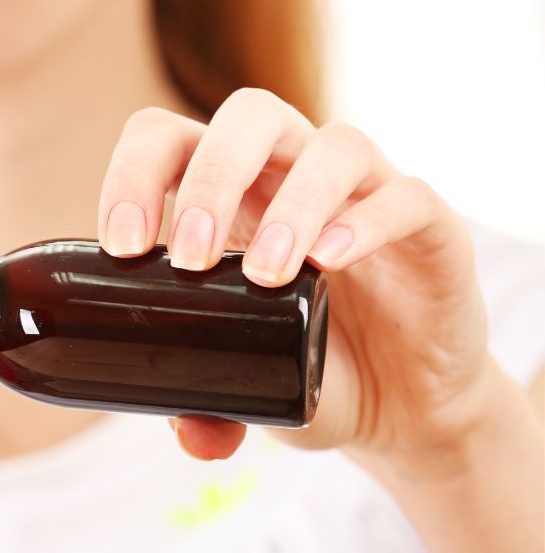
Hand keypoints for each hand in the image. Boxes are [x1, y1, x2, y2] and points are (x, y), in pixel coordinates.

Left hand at [97, 88, 491, 466]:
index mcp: (229, 195)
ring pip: (332, 145)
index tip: (123, 247)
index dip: (134, 174)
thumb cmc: (306, 368)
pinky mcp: (429, 227)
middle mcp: (292, 175)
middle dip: (209, 180)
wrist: (402, 407)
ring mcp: (363, 194)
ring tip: (267, 278)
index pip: (170, 140)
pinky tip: (331, 262)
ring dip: (291, 205)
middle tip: (191, 258)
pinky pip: (407, 196)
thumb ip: (205, 406)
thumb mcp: (242, 389)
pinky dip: (367, 221)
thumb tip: (191, 436)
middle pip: (248, 117)